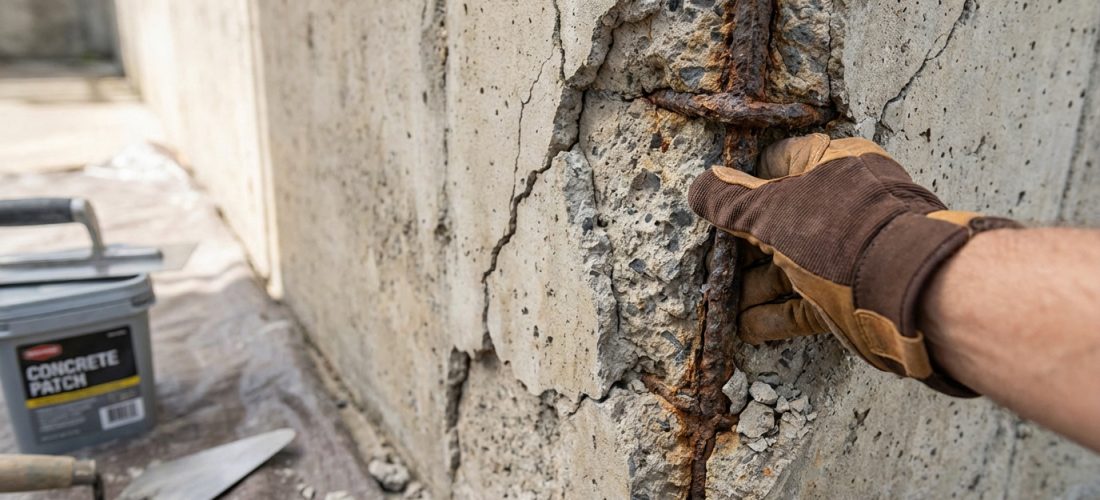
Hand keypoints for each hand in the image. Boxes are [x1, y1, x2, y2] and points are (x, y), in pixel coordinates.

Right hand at [688, 134, 1018, 395]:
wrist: (907, 288)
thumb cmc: (839, 230)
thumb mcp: (771, 210)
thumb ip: (731, 201)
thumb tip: (699, 185)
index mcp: (833, 163)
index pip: (778, 162)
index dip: (743, 181)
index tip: (715, 202)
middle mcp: (844, 203)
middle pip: (781, 218)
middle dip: (742, 242)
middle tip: (710, 256)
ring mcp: (849, 250)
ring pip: (791, 262)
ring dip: (754, 282)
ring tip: (720, 299)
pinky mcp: (852, 293)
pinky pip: (805, 299)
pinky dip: (775, 312)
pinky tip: (745, 324)